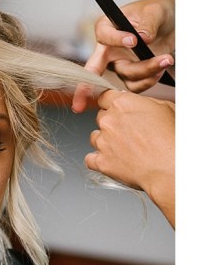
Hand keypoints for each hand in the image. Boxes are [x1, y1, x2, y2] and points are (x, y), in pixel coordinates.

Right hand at [85, 0, 174, 92]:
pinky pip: (137, 85)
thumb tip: (142, 38)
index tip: (134, 40)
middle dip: (85, 89)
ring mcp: (119, 64)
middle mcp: (107, 50)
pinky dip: (151, 79)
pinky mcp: (132, 75)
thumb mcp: (154, 10)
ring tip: (165, 59)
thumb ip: (148, 23)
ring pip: (125, 77)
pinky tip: (162, 67)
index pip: (103, 37)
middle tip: (78, 105)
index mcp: (106, 29)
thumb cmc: (156, 12)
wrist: (171, 23)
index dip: (116, 40)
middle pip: (96, 70)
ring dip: (146, 72)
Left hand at [85, 89, 174, 226]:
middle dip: (112, 124)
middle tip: (129, 134)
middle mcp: (108, 121)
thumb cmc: (173, 139)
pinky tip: (114, 161)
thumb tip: (135, 103)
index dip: (111, 105)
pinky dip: (100, 161)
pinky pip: (91, 159)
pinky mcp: (100, 161)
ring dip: (106, 142)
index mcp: (123, 104)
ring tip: (126, 149)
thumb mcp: (165, 108)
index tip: (115, 110)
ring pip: (95, 138)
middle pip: (101, 118)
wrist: (172, 167)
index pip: (104, 97)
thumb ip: (143, 103)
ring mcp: (102, 142)